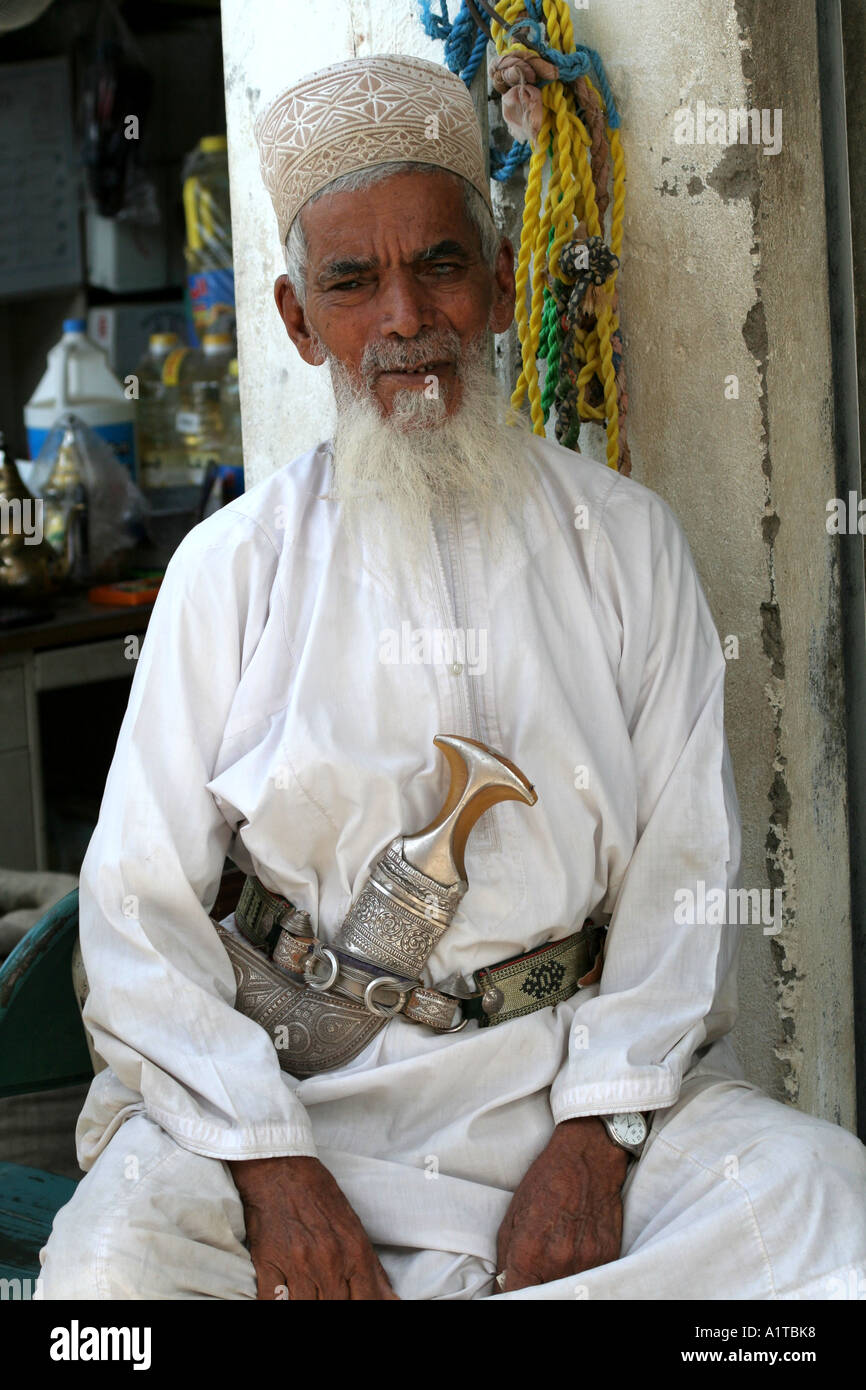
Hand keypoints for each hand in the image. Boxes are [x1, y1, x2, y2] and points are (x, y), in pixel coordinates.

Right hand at [229, 1154, 398, 1299]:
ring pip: (306, 1308)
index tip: (353, 1301)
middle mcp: (329, 1260)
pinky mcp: (268, 1263)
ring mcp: (298, 1263)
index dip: (363, 1306)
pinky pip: (272, 1302)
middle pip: (336, 1306)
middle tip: (327, 1292)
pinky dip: (278, 1302)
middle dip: (334, 1302)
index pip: (366, 1301)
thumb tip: (390, 1300)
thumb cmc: (318, 1195)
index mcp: (354, 1251)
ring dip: (308, 1302)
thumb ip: (372, 1268)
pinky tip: (285, 1294)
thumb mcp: (353, 1226)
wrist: (280, 1168)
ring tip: (308, 1292)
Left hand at [495, 1116, 628, 1292]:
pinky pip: (590, 1279)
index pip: (517, 1297)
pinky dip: (581, 1274)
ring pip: (568, 1290)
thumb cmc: (546, 1181)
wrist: (589, 1157)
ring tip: (555, 1261)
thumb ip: (507, 1258)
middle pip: (544, 1297)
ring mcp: (586, 1262)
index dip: (512, 1298)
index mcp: (529, 1251)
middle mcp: (558, 1262)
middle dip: (536, 1289)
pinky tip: (575, 1254)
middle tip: (533, 1274)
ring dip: (558, 1282)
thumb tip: (504, 1289)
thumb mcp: (513, 1215)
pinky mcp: (608, 1258)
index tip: (512, 1294)